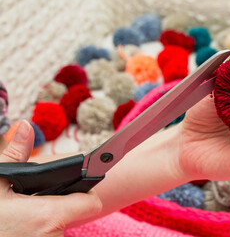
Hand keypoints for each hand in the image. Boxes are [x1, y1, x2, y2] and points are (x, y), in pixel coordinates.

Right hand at [0, 121, 101, 236]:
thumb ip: (15, 155)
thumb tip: (26, 127)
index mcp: (46, 216)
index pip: (91, 203)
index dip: (87, 192)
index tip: (73, 184)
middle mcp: (53, 235)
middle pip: (76, 212)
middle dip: (61, 202)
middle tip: (38, 197)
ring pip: (62, 225)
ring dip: (50, 218)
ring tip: (25, 214)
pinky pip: (51, 234)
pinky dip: (41, 228)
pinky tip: (23, 225)